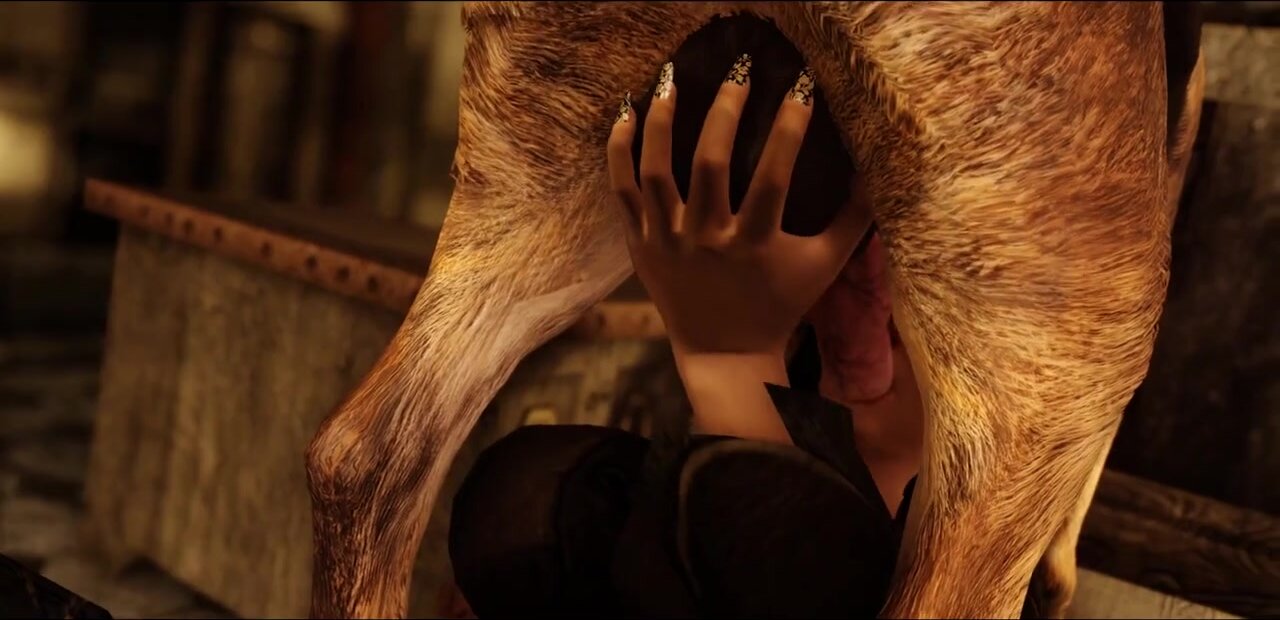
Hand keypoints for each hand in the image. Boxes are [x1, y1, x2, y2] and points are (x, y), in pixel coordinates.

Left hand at [607, 61, 871, 362]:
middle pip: (708, 164)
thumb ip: (853, 219)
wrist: (724, 354)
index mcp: (754, 244)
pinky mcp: (641, 244)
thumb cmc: (780, 305)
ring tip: (670, 81)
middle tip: (741, 72)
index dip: (789, 128)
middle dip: (725, 111)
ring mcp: (668, 242)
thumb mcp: (823, 265)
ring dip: (660, 121)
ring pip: (656, 172)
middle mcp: (707, 241)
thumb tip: (879, 169)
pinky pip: (623, 192)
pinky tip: (626, 114)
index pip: (773, 176)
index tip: (802, 86)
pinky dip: (620, 151)